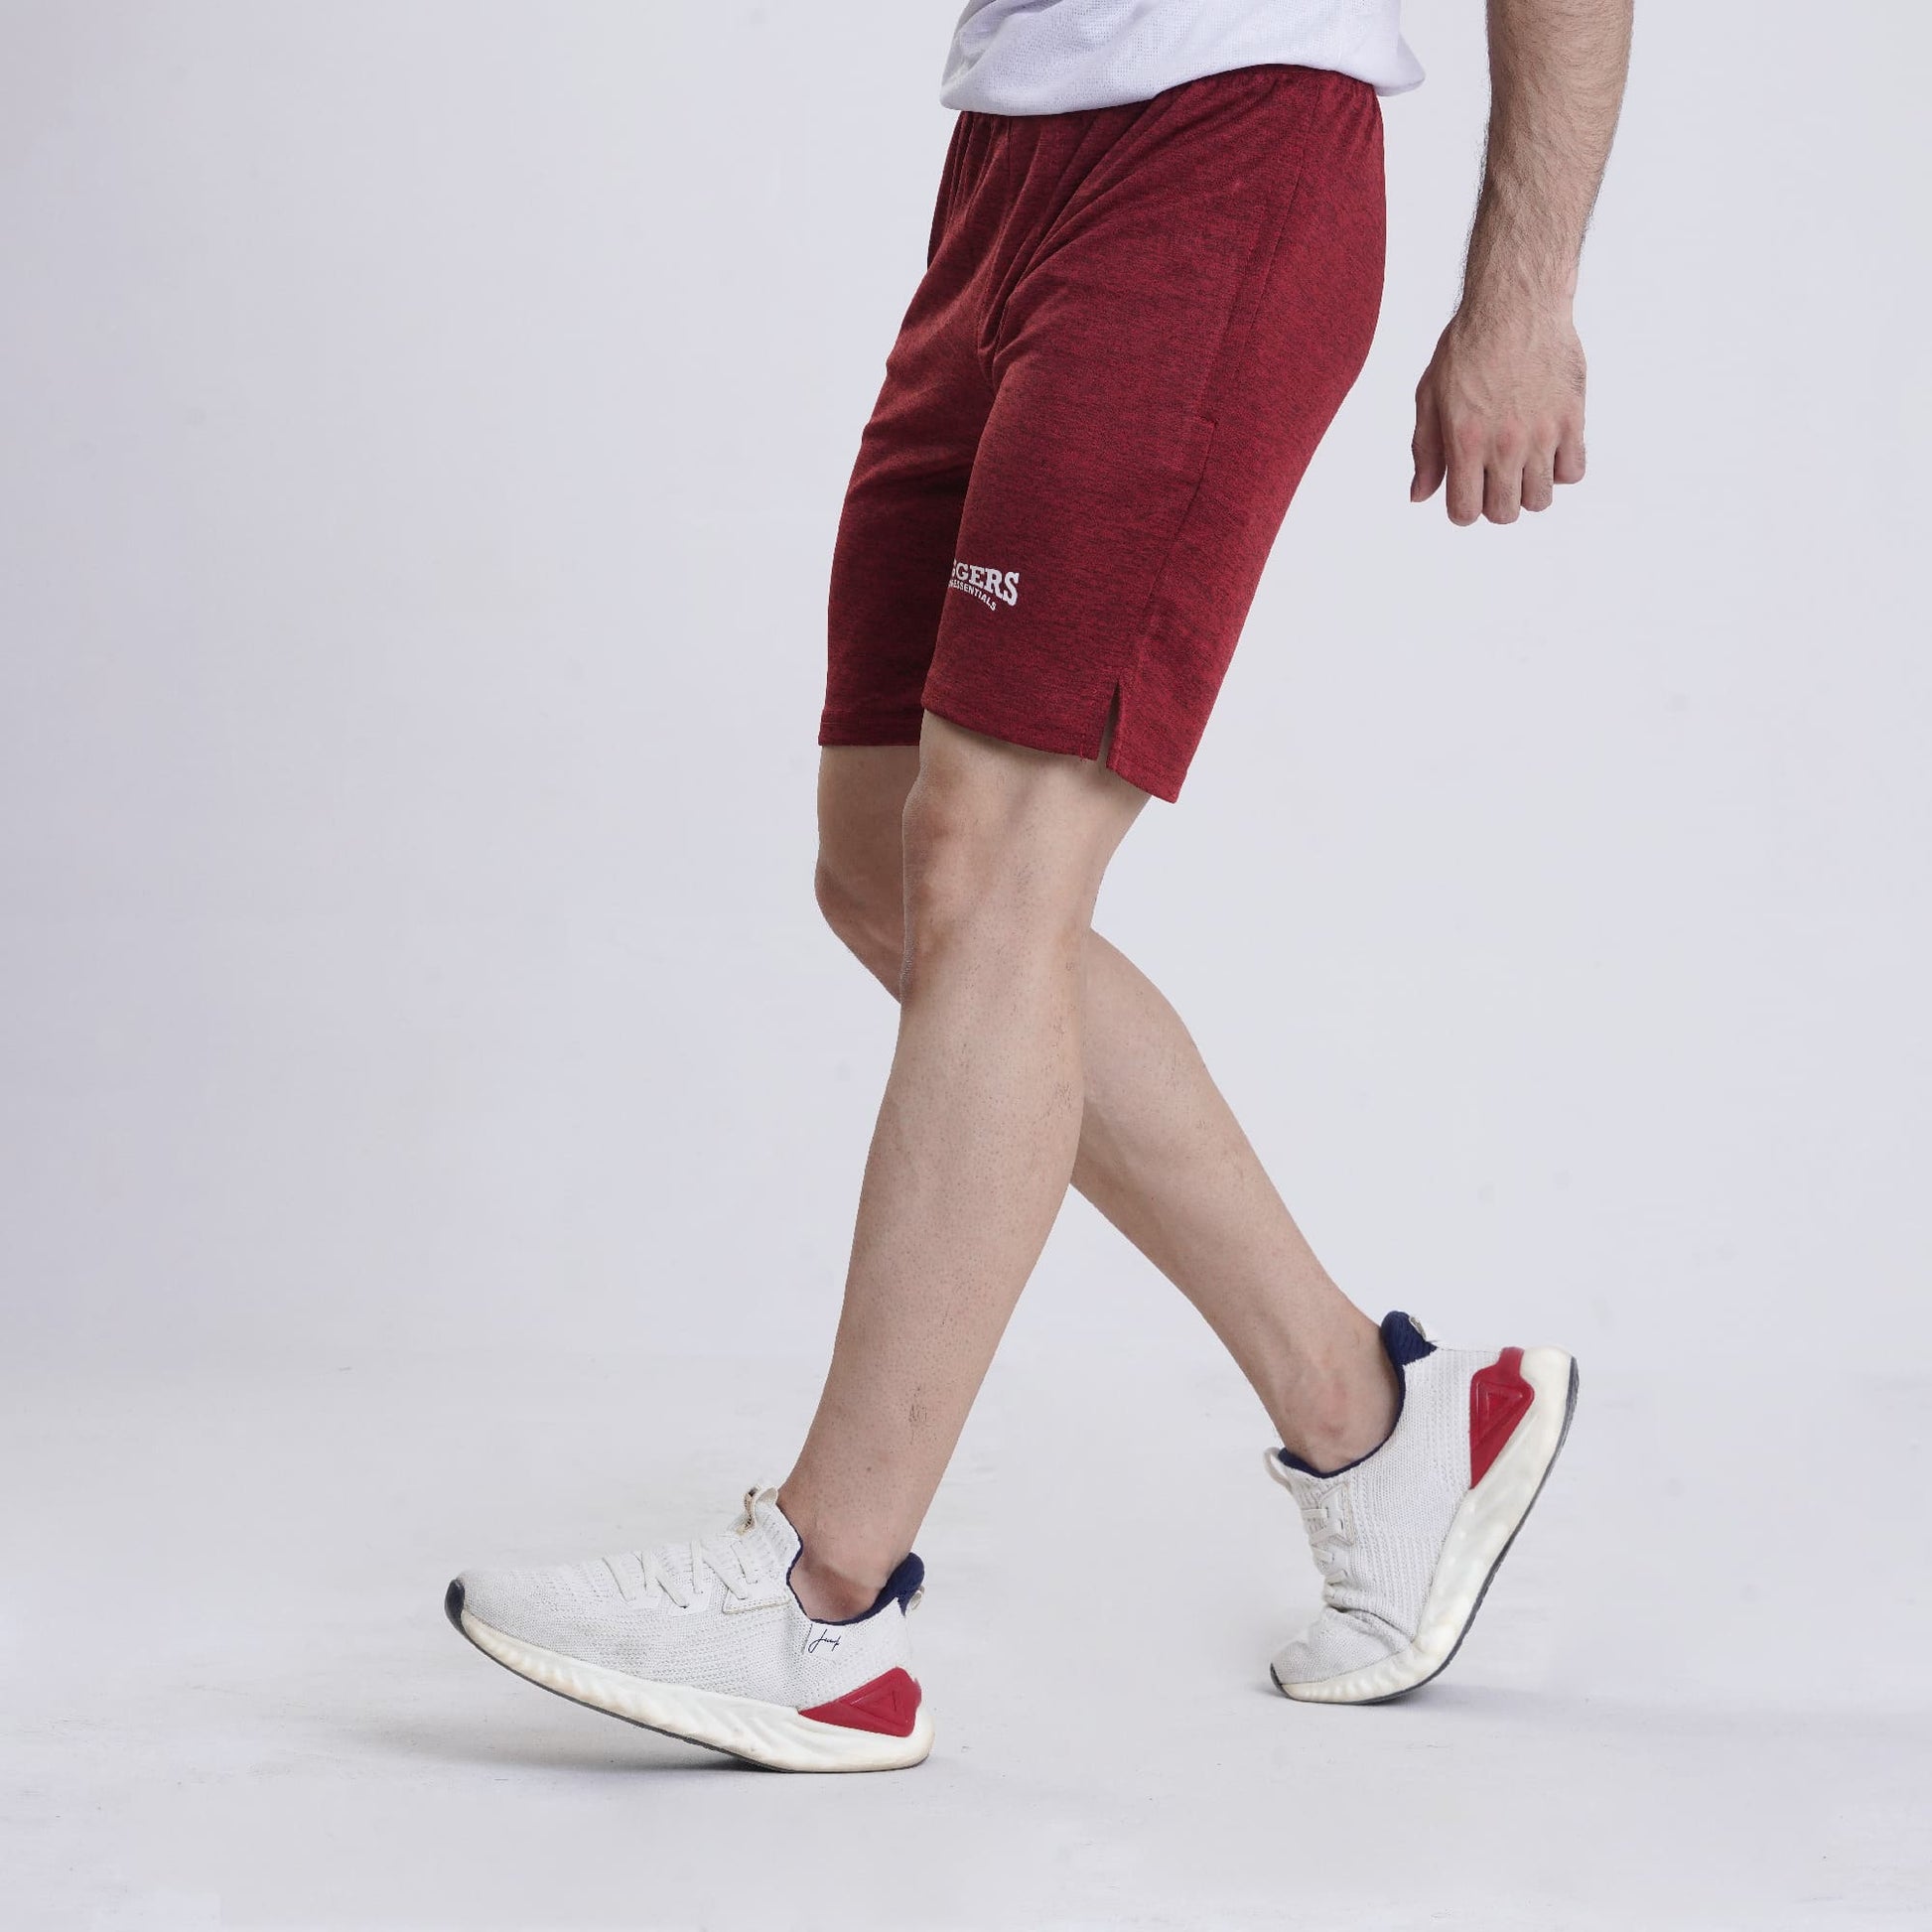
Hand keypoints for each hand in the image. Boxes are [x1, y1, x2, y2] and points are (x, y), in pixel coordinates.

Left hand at [1410, 305, 1587, 524]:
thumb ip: (1425, 451)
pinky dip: (1560, 469)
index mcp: (1465, 442)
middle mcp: (1505, 444)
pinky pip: (1573, 472)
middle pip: (1505, 514)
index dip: (1462, 509)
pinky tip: (1548, 448)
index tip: (1467, 489)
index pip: (1466, 513)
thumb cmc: (1467, 346)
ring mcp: (1542, 433)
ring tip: (1522, 462)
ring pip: (1541, 500)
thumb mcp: (1429, 396)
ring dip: (1528, 489)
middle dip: (1494, 502)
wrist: (1517, 303)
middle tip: (1493, 475)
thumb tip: (1419, 497)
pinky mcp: (1572, 418)